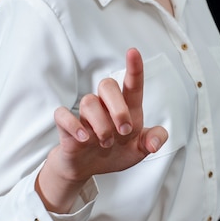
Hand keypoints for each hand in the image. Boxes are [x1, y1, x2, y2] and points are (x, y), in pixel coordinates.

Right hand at [36, 48, 168, 211]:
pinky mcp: (66, 126)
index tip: (133, 52)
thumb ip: (153, 141)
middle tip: (124, 131)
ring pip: (89, 102)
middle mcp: (105, 106)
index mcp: (126, 108)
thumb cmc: (116, 152)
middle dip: (118, 108)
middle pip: (107, 85)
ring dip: (101, 126)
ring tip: (106, 144)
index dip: (133, 68)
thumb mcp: (139, 150)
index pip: (131, 84)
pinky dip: (73, 125)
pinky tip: (84, 139)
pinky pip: (63, 114)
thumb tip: (156, 143)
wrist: (89, 168)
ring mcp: (85, 115)